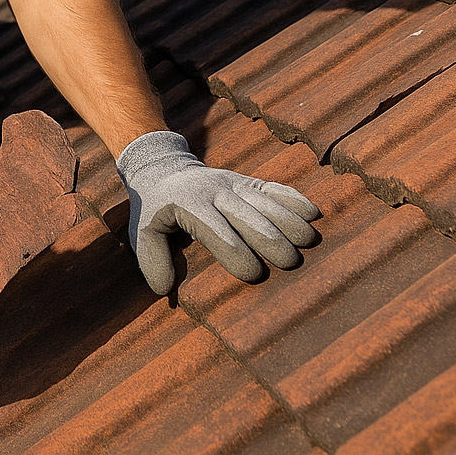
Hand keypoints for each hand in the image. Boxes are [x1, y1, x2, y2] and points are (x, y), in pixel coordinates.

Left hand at [116, 131, 319, 293]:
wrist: (162, 167)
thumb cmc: (154, 209)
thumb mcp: (142, 231)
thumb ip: (152, 260)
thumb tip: (165, 289)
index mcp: (188, 205)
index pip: (215, 230)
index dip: (235, 252)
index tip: (254, 275)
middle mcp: (214, 191)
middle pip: (248, 215)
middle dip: (270, 238)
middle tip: (290, 262)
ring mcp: (233, 183)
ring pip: (265, 201)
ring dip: (289, 220)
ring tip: (309, 242)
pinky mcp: (246, 181)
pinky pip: (273, 187)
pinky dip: (293, 199)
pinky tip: (314, 214)